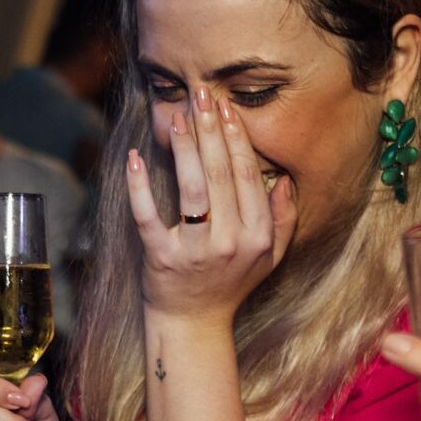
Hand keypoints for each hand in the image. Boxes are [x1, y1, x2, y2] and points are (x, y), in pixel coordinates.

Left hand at [127, 90, 295, 326]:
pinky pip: (148, 216)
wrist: (193, 325)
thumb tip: (284, 180)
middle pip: (220, 174)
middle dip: (211, 130)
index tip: (227, 108)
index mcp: (257, 236)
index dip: (237, 138)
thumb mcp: (269, 257)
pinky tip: (135, 158)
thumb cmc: (231, 285)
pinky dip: (140, 186)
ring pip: (191, 189)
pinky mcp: (159, 258)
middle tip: (201, 95)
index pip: (247, 176)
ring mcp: (193, 251)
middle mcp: (229, 242)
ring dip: (183, 149)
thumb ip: (283, 220)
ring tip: (177, 117)